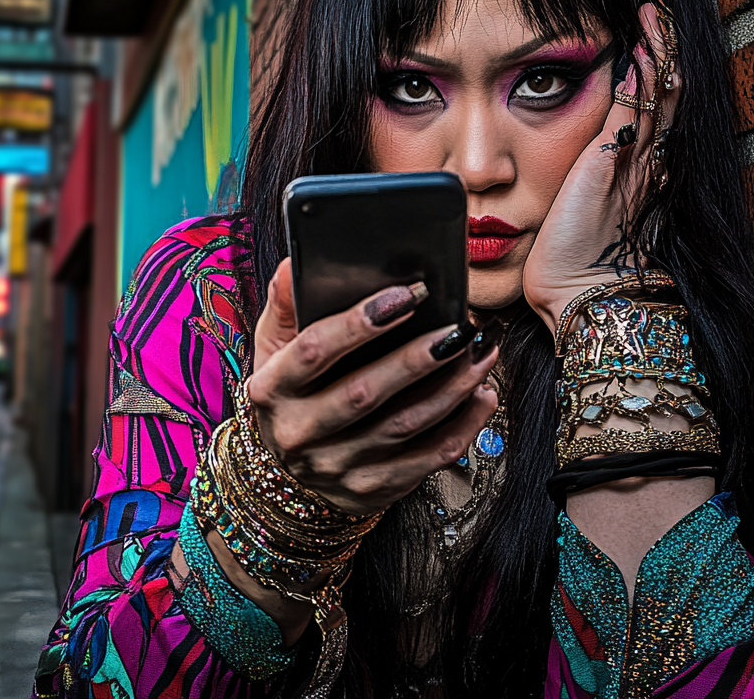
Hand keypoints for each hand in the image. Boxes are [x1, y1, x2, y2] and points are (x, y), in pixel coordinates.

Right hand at [247, 259, 499, 515]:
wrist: (287, 475)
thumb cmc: (290, 394)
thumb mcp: (273, 349)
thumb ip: (286, 305)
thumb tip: (294, 264)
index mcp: (272, 389)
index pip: (314, 350)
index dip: (359, 322)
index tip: (407, 295)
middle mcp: (299, 432)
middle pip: (362, 393)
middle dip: (416, 358)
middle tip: (460, 329)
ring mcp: (335, 466)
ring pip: (403, 427)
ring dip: (451, 388)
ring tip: (481, 353)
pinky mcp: (370, 489)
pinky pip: (426, 459)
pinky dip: (461, 426)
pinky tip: (481, 396)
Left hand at [523, 3, 681, 331]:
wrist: (578, 295)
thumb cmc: (564, 269)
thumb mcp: (561, 220)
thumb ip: (559, 195)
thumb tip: (526, 185)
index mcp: (628, 177)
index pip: (647, 115)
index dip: (650, 78)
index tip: (644, 43)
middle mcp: (638, 166)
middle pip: (661, 96)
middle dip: (660, 52)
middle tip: (657, 12)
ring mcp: (627, 164)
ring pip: (655, 96)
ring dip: (654, 52)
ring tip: (654, 14)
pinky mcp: (607, 165)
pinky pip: (632, 113)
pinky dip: (637, 81)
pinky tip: (637, 51)